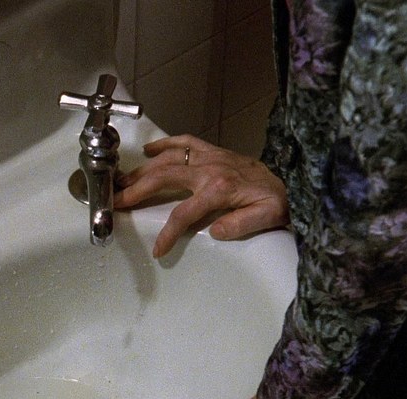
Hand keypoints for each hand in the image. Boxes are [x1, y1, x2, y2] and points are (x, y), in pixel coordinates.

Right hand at [114, 135, 288, 257]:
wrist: (289, 184)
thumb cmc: (276, 204)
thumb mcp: (267, 218)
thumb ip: (241, 225)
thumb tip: (215, 231)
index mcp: (220, 189)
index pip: (184, 213)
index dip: (168, 232)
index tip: (157, 249)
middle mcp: (210, 169)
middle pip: (164, 178)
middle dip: (137, 191)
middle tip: (116, 203)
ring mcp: (210, 157)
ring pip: (168, 160)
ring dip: (142, 170)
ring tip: (122, 183)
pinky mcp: (213, 151)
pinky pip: (185, 142)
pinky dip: (165, 144)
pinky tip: (148, 151)